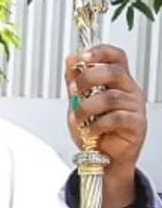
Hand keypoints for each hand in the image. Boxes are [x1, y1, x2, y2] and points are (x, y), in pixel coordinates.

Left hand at [65, 44, 146, 207]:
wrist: (103, 156)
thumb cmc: (94, 127)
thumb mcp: (78, 100)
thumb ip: (75, 80)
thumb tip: (70, 58)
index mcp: (117, 80)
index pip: (116, 56)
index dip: (101, 52)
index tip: (83, 56)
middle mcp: (129, 89)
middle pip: (114, 72)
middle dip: (88, 78)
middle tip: (74, 89)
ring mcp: (135, 107)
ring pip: (112, 97)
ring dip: (88, 107)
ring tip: (78, 117)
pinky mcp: (137, 125)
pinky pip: (117, 118)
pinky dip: (98, 124)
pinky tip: (90, 129)